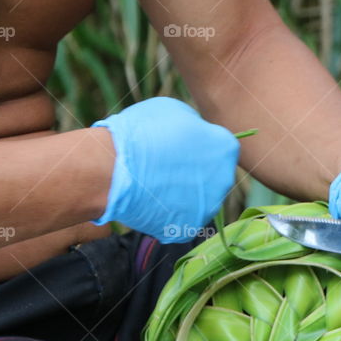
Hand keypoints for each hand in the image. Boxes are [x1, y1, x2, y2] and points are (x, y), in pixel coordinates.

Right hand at [91, 97, 238, 242]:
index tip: (179, 145)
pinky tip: (151, 200)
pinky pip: (181, 218)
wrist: (114, 170)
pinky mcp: (188, 229)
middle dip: (194, 171)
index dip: (198, 145)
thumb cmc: (142, 133)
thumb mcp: (175, 111)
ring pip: (198, 199)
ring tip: (155, 183)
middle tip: (166, 166)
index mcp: (226, 149)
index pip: (220, 147)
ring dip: (182, 193)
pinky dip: (168, 211)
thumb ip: (195, 125)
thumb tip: (195, 134)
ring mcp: (208, 208)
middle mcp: (224, 181)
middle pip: (213, 176)